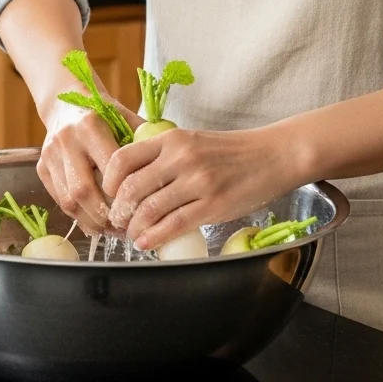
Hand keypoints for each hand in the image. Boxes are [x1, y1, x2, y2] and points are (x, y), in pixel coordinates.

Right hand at [37, 98, 141, 234]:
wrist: (65, 105)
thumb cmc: (103, 113)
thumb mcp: (125, 119)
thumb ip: (144, 141)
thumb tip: (168, 168)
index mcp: (91, 125)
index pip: (110, 168)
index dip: (124, 193)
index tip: (140, 207)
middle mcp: (67, 140)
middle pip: (83, 190)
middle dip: (105, 215)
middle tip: (124, 226)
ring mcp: (50, 155)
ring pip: (68, 200)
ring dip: (91, 221)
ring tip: (111, 229)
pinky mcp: (41, 167)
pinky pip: (58, 200)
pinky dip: (78, 216)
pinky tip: (95, 222)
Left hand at [101, 127, 302, 250]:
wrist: (274, 155)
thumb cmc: (231, 152)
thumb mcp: (193, 141)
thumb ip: (164, 155)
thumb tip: (132, 179)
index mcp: (172, 139)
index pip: (123, 158)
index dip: (108, 181)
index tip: (107, 195)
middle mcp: (181, 158)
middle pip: (131, 188)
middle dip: (119, 211)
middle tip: (117, 222)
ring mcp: (197, 182)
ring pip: (150, 210)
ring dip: (135, 228)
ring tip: (133, 236)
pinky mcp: (213, 205)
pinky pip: (174, 225)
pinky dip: (154, 238)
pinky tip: (147, 244)